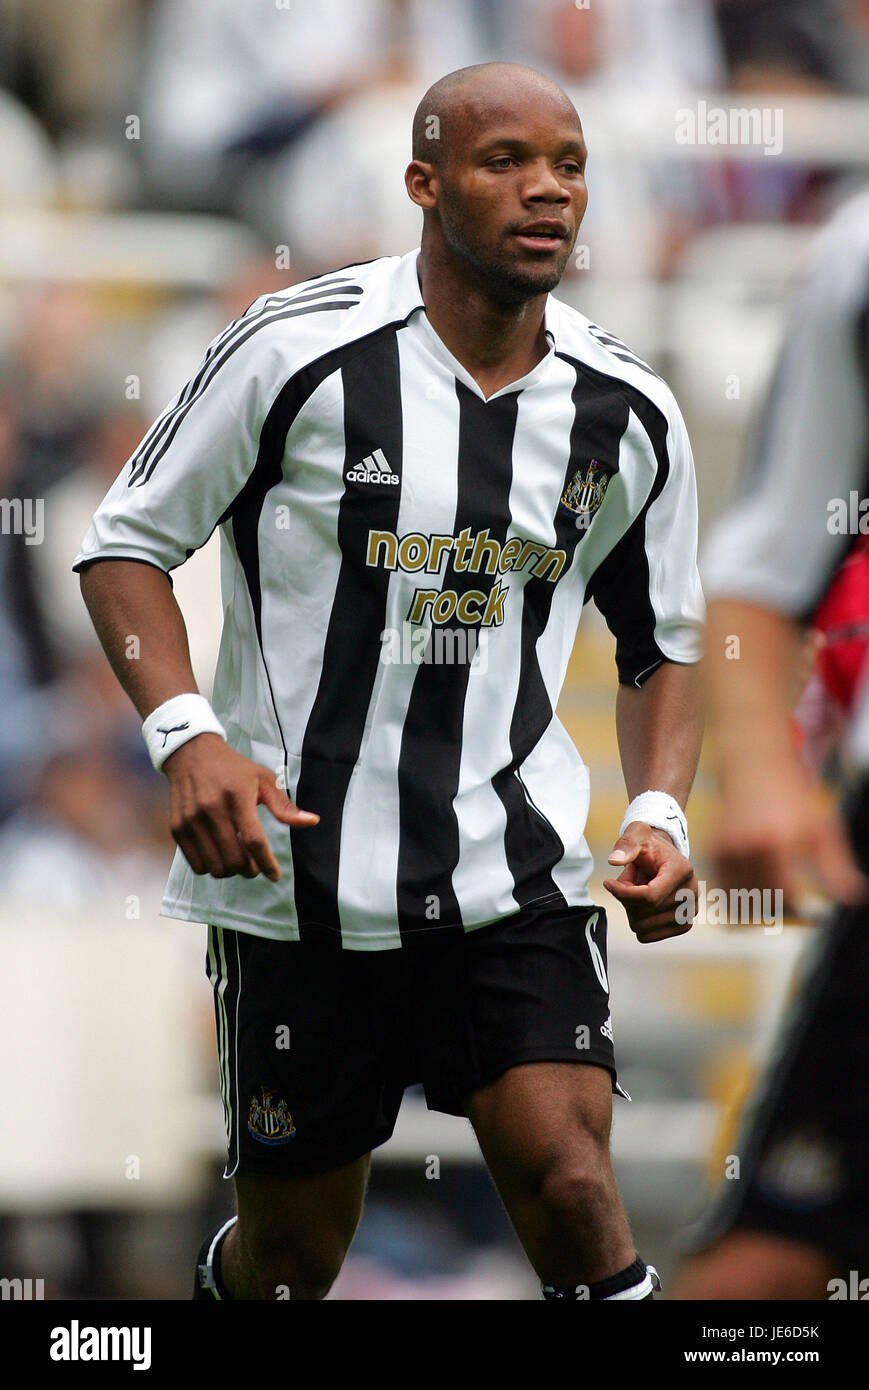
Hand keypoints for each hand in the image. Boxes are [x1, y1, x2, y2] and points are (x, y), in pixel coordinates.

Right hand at [163, 734, 318, 880]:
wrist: (192, 754)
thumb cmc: (233, 769)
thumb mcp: (263, 780)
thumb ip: (285, 806)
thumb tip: (312, 822)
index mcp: (237, 796)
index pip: (254, 840)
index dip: (267, 863)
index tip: (275, 875)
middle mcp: (212, 809)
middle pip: (235, 859)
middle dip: (250, 870)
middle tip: (255, 864)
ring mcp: (191, 820)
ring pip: (215, 867)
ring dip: (231, 871)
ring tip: (237, 859)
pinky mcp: (177, 828)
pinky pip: (196, 864)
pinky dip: (211, 867)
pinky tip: (219, 855)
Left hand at [602, 822, 697, 942]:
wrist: (664, 856)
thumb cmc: (649, 845)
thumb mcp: (636, 834)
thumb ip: (626, 844)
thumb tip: (615, 860)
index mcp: (682, 871)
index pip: (649, 896)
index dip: (623, 893)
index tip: (607, 883)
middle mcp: (691, 893)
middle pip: (644, 912)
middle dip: (626, 897)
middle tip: (629, 880)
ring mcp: (690, 912)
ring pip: (642, 926)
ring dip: (631, 909)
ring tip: (638, 889)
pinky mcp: (683, 925)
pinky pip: (647, 936)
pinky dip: (638, 921)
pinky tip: (643, 903)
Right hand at [712, 758, 867, 912]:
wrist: (755, 766)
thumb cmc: (794, 797)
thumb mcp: (822, 827)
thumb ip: (836, 866)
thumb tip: (852, 898)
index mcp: (779, 843)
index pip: (783, 893)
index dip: (793, 907)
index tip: (801, 907)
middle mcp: (749, 847)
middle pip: (759, 899)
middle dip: (773, 909)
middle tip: (785, 905)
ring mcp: (727, 847)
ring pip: (737, 896)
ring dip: (752, 903)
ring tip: (767, 896)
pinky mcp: (713, 847)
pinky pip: (721, 885)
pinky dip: (734, 892)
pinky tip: (750, 884)